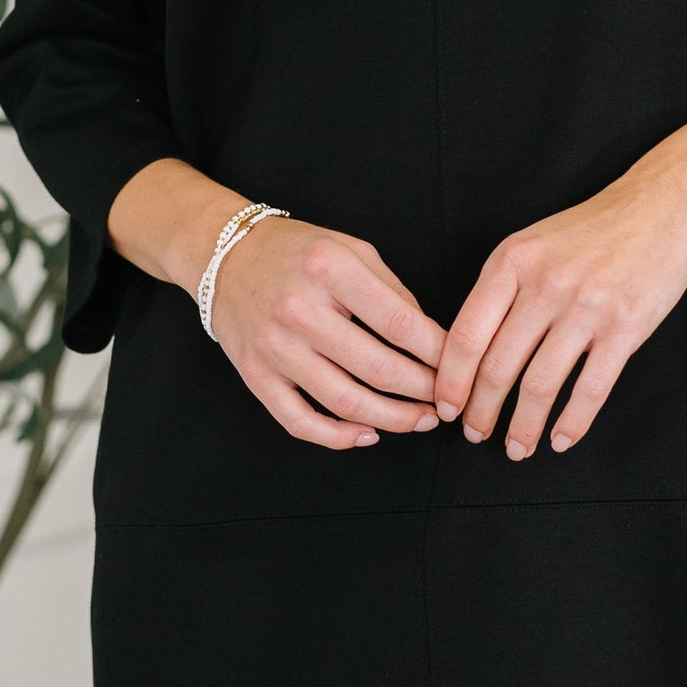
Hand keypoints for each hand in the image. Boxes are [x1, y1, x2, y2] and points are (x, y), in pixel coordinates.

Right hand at [106, 157, 448, 450]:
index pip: (400, 325)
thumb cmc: (297, 252)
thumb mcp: (352, 249)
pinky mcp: (255, 376)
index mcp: (330, 270)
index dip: (439, 354)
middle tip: (448, 402)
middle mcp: (299, 311)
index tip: (461, 367)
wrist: (225, 256)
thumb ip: (393, 291)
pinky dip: (338, 437)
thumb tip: (432, 341)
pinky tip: (367, 434)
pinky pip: (300, 422)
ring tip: (420, 421)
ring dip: (392, 419)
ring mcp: (274, 348)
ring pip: (345, 402)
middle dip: (423, 392)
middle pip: (378, 369)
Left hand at [432, 104, 686, 459]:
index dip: (451, 382)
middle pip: (498, 367)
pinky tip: (561, 439)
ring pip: (540, 385)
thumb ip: (500, 291)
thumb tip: (467, 353)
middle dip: (481, 412)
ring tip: (517, 447)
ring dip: (524, 427)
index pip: (467, 335)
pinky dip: (572, 423)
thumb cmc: (590, 231)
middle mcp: (545, 285)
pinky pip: (591, 389)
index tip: (447, 408)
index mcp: (511, 263)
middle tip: (476, 434)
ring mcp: (587, 307)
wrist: (660, 206)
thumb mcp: (531, 244)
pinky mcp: (626, 327)